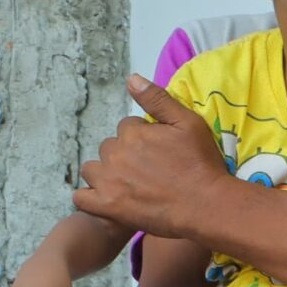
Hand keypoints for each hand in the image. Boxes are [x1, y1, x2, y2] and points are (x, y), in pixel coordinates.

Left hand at [71, 75, 236, 238]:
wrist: (205, 205)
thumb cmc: (200, 163)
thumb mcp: (188, 123)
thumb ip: (157, 100)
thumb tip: (131, 79)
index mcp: (133, 133)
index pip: (126, 128)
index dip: (142, 138)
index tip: (157, 152)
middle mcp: (115, 154)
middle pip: (109, 148)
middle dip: (123, 155)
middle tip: (146, 171)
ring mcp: (108, 181)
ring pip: (92, 169)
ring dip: (104, 174)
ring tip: (126, 185)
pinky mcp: (106, 206)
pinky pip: (81, 197)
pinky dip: (89, 197)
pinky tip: (105, 198)